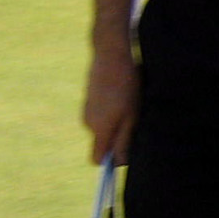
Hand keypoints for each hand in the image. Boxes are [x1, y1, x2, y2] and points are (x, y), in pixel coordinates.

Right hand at [84, 46, 137, 163]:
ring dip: (115, 120)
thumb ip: (123, 140)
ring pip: (102, 126)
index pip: (95, 159)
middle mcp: (87, 122)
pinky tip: (119, 93)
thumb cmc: (126, 85)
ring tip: (128, 103)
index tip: (123, 152)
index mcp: (98, 128)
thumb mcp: (131, 115)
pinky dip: (110, 109)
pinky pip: (100, 113)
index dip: (109, 161)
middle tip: (133, 119)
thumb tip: (119, 163)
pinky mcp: (87, 99)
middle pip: (102, 141)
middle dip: (116, 136)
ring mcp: (85, 109)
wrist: (110, 54)